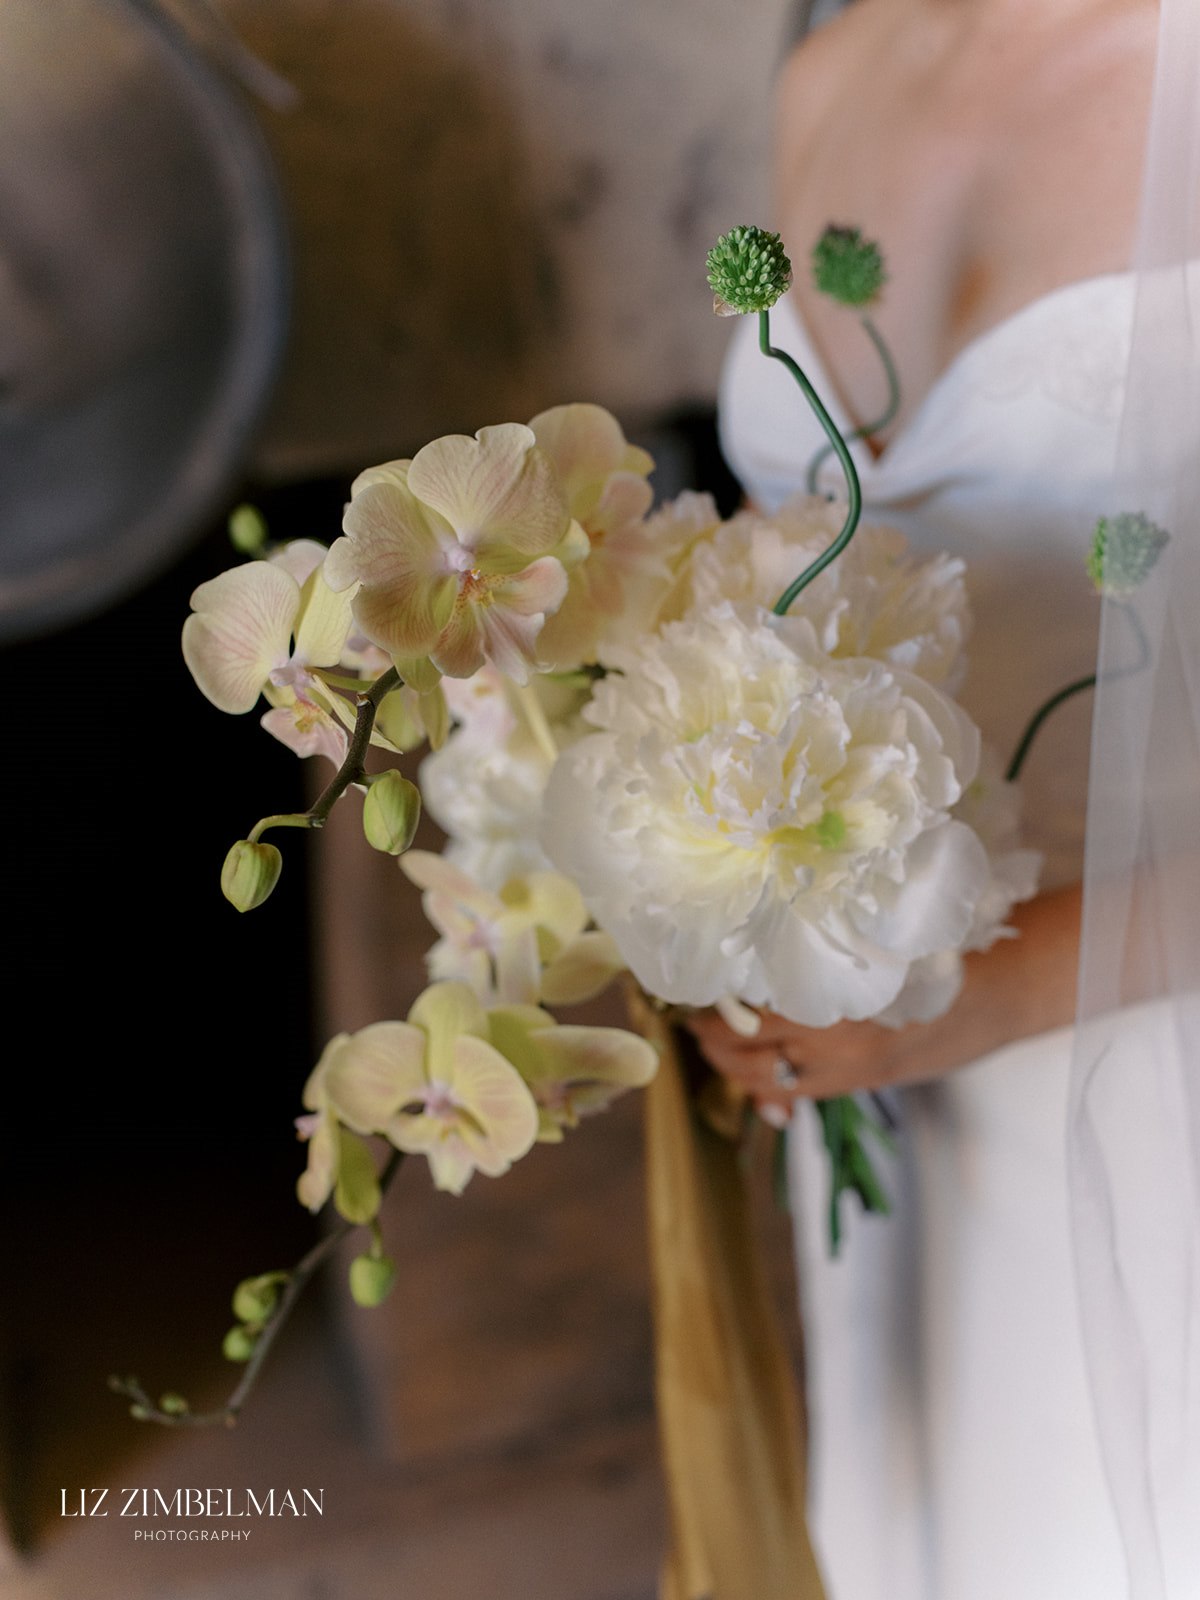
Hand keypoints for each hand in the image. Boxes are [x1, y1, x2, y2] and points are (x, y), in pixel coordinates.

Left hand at [688, 882, 1083, 1119]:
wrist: (995, 993)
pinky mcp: (859, 1083)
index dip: (714, 1004)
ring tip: (717, 1047)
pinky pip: (797, 1097)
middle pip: (743, 1047)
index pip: (746, 1007)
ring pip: (763, 1078)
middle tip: (695, 1021)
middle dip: (711, 1038)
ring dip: (733, 1067)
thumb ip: (819, 953)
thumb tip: (758, 957)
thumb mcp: (871, 941)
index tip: (693, 992)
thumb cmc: (934, 951)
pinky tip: (760, 1087)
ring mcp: (843, 1067)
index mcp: (828, 994)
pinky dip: (770, 1093)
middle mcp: (829, 1037)